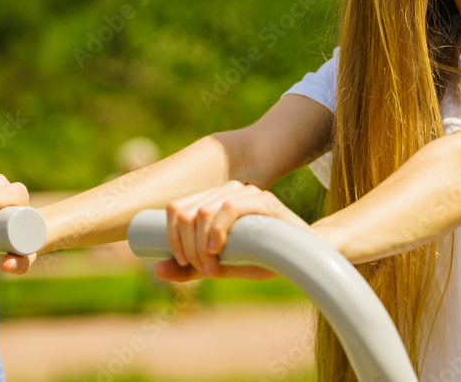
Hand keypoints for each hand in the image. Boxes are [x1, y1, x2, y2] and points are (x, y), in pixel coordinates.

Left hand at [153, 180, 309, 282]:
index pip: (176, 207)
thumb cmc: (263, 259)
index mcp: (214, 201)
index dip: (171, 236)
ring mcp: (246, 193)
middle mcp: (227, 191)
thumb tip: (156, 269)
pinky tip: (219, 248)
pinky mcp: (264, 201)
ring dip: (201, 244)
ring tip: (213, 266)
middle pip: (185, 211)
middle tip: (202, 269)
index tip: (182, 261)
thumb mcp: (221, 267)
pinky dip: (217, 230)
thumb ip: (191, 268)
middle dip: (187, 246)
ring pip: (203, 211)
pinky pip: (228, 208)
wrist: (303, 257)